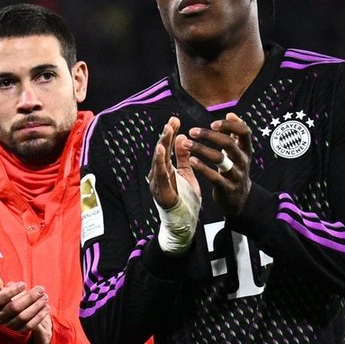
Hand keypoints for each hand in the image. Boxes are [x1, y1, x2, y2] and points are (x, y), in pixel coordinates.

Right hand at [0, 279, 53, 343]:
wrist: (6, 320)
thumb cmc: (3, 301)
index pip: (0, 299)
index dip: (12, 291)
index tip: (23, 285)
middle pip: (14, 307)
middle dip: (30, 297)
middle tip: (40, 289)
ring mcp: (8, 328)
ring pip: (23, 317)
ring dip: (36, 306)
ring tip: (45, 297)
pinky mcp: (17, 334)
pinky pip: (30, 326)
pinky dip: (39, 316)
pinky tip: (46, 308)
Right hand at [150, 115, 202, 251]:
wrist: (183, 224)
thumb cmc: (184, 199)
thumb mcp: (186, 173)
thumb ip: (183, 157)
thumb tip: (181, 137)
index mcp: (166, 170)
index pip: (166, 148)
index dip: (170, 134)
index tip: (175, 120)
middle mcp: (159, 176)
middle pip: (161, 153)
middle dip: (165, 137)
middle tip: (171, 122)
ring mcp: (158, 185)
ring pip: (159, 163)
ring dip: (161, 148)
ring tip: (165, 134)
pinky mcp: (162, 194)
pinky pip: (161, 178)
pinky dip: (160, 165)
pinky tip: (162, 154)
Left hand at [188, 113, 252, 216]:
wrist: (239, 199)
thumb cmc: (235, 170)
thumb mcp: (238, 152)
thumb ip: (234, 134)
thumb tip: (231, 113)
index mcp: (246, 149)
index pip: (244, 131)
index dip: (230, 125)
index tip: (213, 123)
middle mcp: (243, 160)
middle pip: (228, 143)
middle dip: (209, 136)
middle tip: (192, 131)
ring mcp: (236, 174)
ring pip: (220, 159)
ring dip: (201, 149)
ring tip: (186, 144)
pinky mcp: (227, 187)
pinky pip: (214, 176)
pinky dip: (202, 167)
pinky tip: (191, 160)